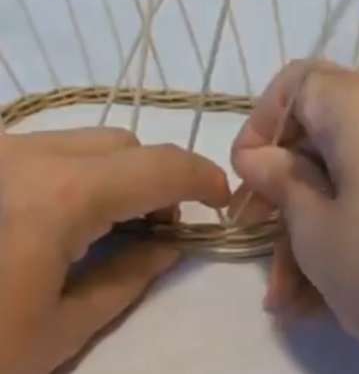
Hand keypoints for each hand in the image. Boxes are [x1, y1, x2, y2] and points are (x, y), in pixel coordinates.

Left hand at [0, 128, 228, 373]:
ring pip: (83, 141)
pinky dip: (76, 174)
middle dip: (155, 178)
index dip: (201, 177)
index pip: (158, 165)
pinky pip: (45, 150)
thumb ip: (129, 277)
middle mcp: (24, 153)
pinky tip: (59, 218)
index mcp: (57, 197)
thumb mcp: (57, 331)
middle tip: (157, 227)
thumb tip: (172, 243)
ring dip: (115, 175)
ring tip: (106, 225)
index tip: (220, 199)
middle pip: (123, 142)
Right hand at [231, 60, 358, 372]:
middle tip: (257, 232)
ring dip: (311, 221)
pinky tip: (320, 287)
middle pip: (320, 130)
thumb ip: (279, 179)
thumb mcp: (315, 227)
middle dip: (283, 185)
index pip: (296, 82)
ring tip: (286, 292)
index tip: (247, 173)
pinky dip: (347, 221)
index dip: (261, 123)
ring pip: (346, 169)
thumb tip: (257, 156)